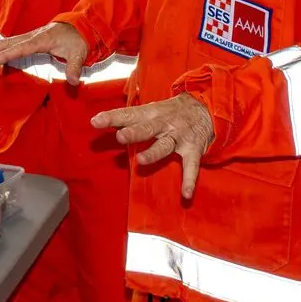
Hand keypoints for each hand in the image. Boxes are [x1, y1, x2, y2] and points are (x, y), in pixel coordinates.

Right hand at [0, 22, 88, 82]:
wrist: (80, 27)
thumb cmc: (78, 40)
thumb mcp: (79, 54)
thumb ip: (74, 67)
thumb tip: (73, 81)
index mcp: (42, 40)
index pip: (20, 48)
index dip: (5, 55)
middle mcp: (32, 36)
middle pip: (7, 42)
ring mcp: (30, 37)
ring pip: (7, 41)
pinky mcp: (30, 39)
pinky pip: (12, 43)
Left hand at [92, 94, 215, 198]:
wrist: (205, 107)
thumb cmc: (170, 112)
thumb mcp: (150, 110)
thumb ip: (128, 119)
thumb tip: (98, 121)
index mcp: (150, 114)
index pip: (128, 114)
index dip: (111, 117)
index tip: (95, 121)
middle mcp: (164, 124)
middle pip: (147, 128)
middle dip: (134, 132)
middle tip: (120, 136)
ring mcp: (179, 137)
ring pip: (165, 145)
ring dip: (154, 153)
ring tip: (141, 161)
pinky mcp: (193, 149)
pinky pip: (191, 166)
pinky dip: (189, 180)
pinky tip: (185, 194)